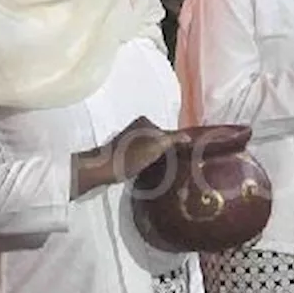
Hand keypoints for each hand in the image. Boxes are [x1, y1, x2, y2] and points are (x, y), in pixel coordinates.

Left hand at [70, 116, 191, 198]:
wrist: (104, 169)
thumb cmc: (130, 156)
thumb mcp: (155, 146)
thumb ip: (173, 139)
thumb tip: (189, 136)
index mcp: (145, 122)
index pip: (169, 132)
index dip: (178, 143)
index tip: (187, 155)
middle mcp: (138, 128)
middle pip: (161, 139)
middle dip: (170, 149)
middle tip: (181, 164)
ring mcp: (132, 140)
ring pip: (153, 148)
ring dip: (161, 157)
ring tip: (169, 169)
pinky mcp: (127, 153)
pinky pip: (146, 155)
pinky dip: (152, 162)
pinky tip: (155, 171)